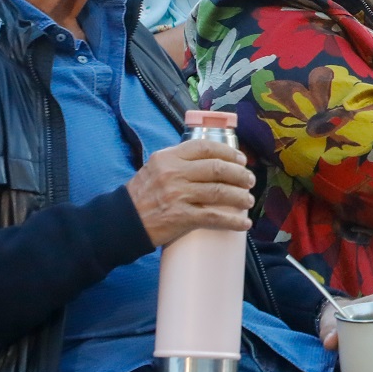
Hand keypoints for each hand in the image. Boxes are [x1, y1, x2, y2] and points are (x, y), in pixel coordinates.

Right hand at [123, 138, 254, 245]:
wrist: (123, 221)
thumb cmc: (142, 195)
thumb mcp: (155, 168)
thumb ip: (178, 161)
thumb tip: (210, 160)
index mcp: (168, 157)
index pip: (205, 147)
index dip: (229, 152)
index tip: (241, 159)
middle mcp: (174, 173)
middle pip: (217, 168)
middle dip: (240, 174)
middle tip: (250, 180)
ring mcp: (178, 195)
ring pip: (220, 192)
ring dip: (241, 197)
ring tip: (249, 201)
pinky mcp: (181, 217)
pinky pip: (214, 217)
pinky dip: (233, 221)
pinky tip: (244, 224)